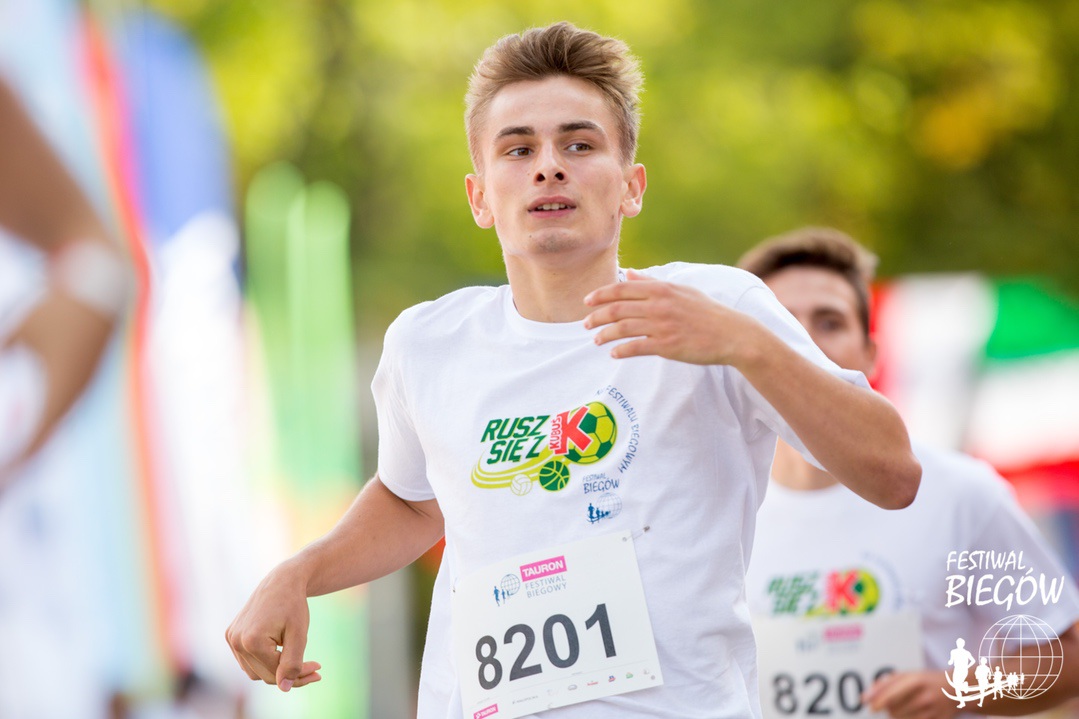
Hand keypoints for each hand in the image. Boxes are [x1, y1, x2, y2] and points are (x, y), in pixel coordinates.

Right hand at [226, 561, 322, 691]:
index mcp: (251, 640)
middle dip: (290, 674)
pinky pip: (248, 661)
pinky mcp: (231, 635)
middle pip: (265, 675)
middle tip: (314, 669)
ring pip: (256, 671)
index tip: (319, 669)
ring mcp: (231, 638)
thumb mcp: (299, 634)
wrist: (282, 581)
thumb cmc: (293, 605)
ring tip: (298, 658)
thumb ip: (293, 662)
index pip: (276, 672)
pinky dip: (265, 661)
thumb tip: (285, 688)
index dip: (300, 674)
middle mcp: (236, 641)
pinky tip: (281, 651)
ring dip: (276, 669)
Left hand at [583, 269, 763, 364]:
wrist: (732, 334)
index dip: (600, 295)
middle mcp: (659, 305)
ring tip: (595, 340)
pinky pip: (637, 347)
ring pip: (623, 328)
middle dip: (596, 316)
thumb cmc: (706, 312)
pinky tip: (614, 353)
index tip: (587, 302)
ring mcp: (663, 325)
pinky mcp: (667, 345)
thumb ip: (653, 283)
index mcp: (662, 289)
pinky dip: (622, 350)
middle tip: (585, 324)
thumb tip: (630, 274)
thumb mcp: (681, 291)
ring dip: (605, 334)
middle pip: (617, 308)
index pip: (622, 288)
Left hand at [864, 670, 959, 718]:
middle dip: (889, 708)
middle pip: (893, 710)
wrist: (958, 690)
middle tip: (896, 702)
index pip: (891, 693)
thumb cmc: (926, 681)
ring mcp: (932, 712)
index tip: (869, 705)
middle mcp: (924, 697)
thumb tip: (865, 697)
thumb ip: (884, 683)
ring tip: (908, 706)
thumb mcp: (907, 675)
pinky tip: (915, 713)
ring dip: (897, 715)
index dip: (878, 701)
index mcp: (916, 680)